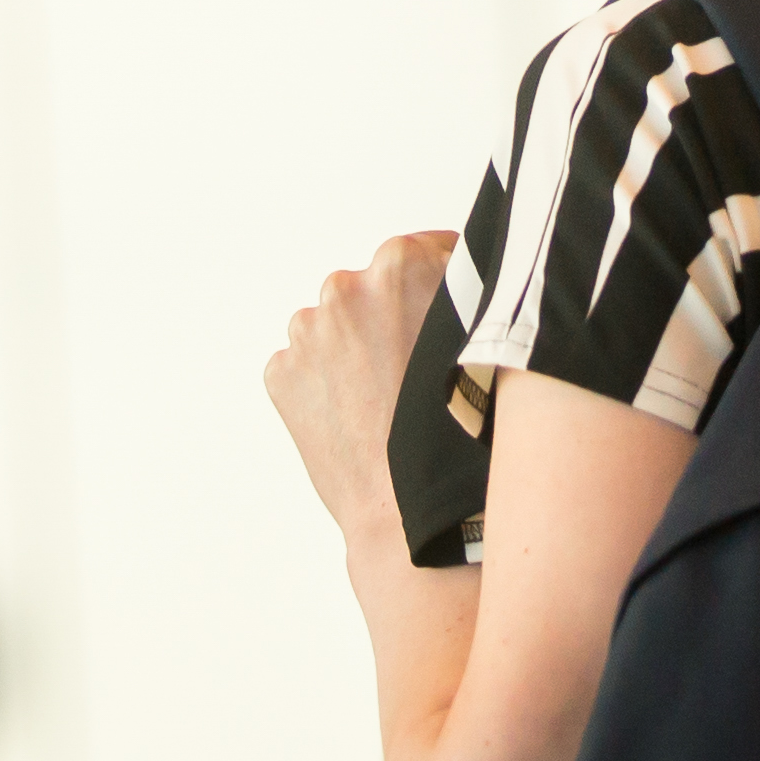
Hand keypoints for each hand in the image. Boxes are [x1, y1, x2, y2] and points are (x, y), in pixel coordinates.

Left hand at [267, 230, 458, 541]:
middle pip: (375, 289)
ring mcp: (307, 331)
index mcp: (400, 264)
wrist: (406, 509)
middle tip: (417, 368)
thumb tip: (454, 270)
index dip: (442, 285)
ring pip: (336, 328)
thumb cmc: (455, 433)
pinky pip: (305, 365)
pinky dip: (326, 383)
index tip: (446, 311)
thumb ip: (464, 291)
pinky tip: (358, 414)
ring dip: (356, 350)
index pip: (425, 251)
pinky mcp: (281, 372)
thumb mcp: (477, 339)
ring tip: (387, 399)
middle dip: (393, 319)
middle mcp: (346, 286)